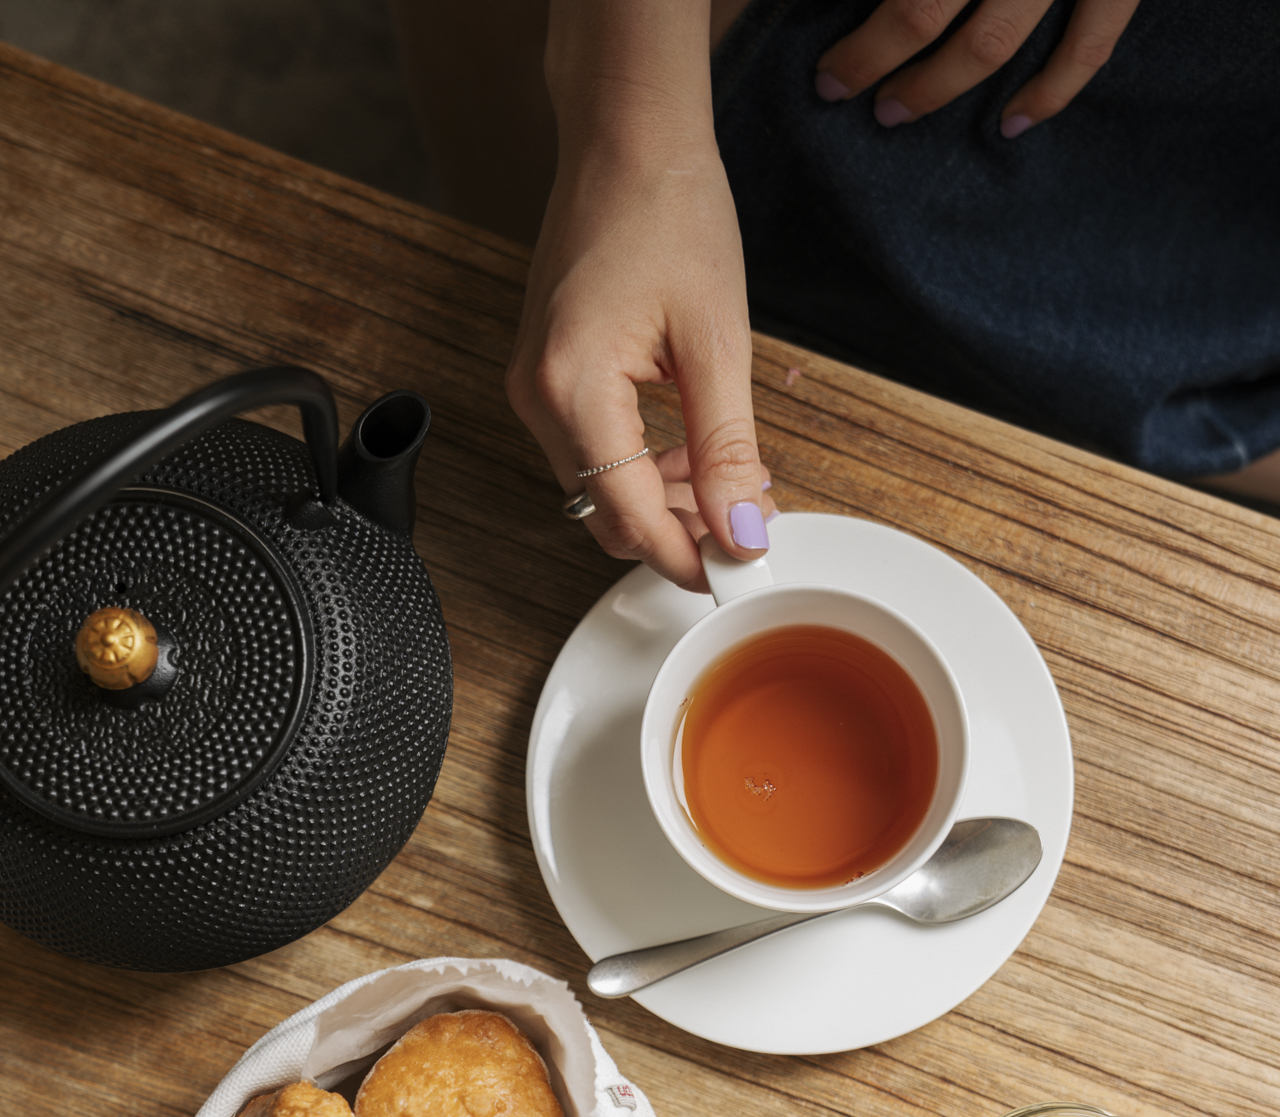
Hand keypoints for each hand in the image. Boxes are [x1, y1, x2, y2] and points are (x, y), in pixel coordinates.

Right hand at [506, 3, 769, 592]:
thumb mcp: (717, 342)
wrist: (627, 136)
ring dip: (662, 503)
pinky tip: (690, 452)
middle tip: (748, 523)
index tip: (738, 569)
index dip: (687, 557)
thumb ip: (727, 450)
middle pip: (606, 516)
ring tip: (731, 482)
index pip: (628, 518)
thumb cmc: (667, 210)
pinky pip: (591, 452)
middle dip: (677, 534)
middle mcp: (536, 397)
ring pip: (598, 491)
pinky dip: (641, 468)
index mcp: (571, 389)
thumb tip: (741, 529)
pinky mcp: (544, 375)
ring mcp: (532, 387)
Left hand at [815, 0, 1141, 136]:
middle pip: (924, 8)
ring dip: (936, 86)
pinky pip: (1091, 44)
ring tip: (894, 111)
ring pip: (993, 39)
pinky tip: (1013, 122)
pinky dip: (1053, 91)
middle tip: (837, 86)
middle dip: (873, 57)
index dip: (858, 31)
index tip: (822, 57)